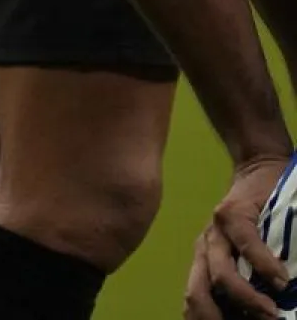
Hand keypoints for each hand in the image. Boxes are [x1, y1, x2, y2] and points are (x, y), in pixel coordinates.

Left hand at [186, 155, 291, 319]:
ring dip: (246, 298)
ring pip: (220, 273)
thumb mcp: (248, 257)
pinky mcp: (232, 213)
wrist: (260, 173)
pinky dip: (263, 264)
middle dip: (217, 319)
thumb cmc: (260, 223)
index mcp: (205, 265)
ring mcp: (215, 232)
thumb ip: (249, 283)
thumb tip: (259, 315)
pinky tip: (280, 279)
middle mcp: (205, 251)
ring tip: (271, 313)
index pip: (197, 302)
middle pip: (198, 294)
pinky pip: (246, 243)